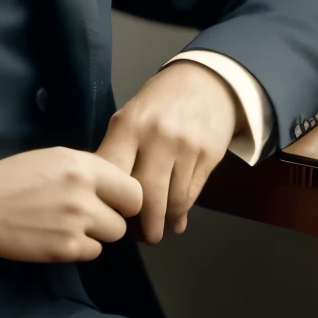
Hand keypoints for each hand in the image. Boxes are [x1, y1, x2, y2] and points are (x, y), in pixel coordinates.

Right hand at [0, 145, 142, 263]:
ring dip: (96, 232)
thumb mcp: (55, 158)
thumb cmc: (15, 176)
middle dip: (112, 216)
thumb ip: (88, 170)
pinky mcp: (65, 249)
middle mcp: (84, 193)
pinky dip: (80, 247)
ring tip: (70, 223)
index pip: (133, 189)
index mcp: (82, 166)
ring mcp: (75, 223)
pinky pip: (92, 252)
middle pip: (125, 217)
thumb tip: (116, 187)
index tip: (114, 200)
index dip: (126, 197)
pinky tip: (59, 235)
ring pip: (111, 236)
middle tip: (91, 213)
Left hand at [95, 61, 239, 243]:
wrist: (205, 81)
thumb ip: (121, 153)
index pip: (112, 174)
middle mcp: (155, 136)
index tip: (109, 214)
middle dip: (139, 224)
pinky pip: (191, 194)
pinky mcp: (208, 155)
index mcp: (128, 125)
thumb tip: (113, 199)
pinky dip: (181, 212)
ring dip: (162, 223)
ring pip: (170, 201)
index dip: (109, 200)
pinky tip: (175, 219)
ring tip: (154, 231)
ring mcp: (184, 146)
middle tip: (137, 235)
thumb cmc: (159, 103)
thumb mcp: (132, 117)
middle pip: (143, 195)